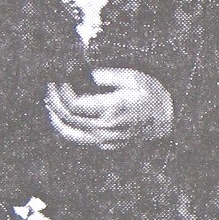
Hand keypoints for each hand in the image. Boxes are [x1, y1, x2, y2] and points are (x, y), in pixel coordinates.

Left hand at [44, 68, 174, 149]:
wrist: (168, 120)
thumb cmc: (152, 96)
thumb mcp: (136, 78)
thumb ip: (111, 76)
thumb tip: (91, 75)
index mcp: (110, 111)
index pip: (74, 106)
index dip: (63, 93)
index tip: (62, 81)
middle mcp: (105, 129)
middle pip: (68, 120)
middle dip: (55, 103)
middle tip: (50, 88)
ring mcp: (105, 139)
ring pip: (71, 135)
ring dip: (56, 120)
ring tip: (50, 105)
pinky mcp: (107, 144)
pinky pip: (81, 139)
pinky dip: (68, 127)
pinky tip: (66, 115)